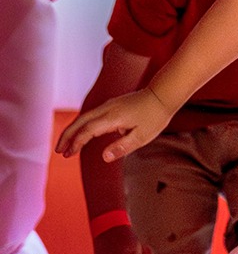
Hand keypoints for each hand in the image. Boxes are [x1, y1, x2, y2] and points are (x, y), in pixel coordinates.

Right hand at [55, 88, 171, 161]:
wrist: (163, 95)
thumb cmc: (154, 116)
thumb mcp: (142, 136)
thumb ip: (122, 147)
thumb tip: (103, 158)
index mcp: (113, 117)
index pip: (88, 130)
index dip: (77, 142)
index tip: (69, 154)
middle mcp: (107, 109)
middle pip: (80, 121)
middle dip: (67, 136)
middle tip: (58, 151)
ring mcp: (108, 105)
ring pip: (84, 117)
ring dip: (73, 130)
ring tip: (66, 146)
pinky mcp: (111, 105)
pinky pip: (91, 115)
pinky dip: (82, 125)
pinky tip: (81, 135)